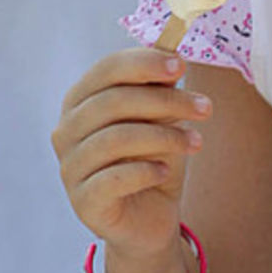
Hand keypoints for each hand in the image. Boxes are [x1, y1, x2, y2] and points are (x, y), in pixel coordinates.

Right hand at [52, 47, 211, 265]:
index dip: (143, 64)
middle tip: (205, 107)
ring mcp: (70, 168)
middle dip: (165, 101)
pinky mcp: (82, 202)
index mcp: (80, 102)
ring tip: (197, 142)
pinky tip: (165, 172)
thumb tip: (171, 52)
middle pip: (113, 102)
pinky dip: (145, 171)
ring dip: (164, 137)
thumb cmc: (152, 160)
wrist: (149, 220)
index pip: (106, 70)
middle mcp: (66, 132)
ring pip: (115, 139)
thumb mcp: (161, 120)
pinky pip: (114, 178)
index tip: (181, 66)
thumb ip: (160, 89)